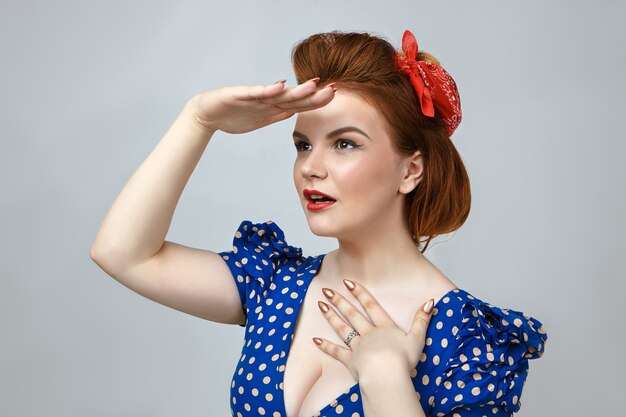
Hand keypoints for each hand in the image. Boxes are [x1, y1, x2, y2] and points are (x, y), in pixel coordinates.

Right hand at [190, 78, 335, 133]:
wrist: (207, 114)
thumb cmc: (233, 115)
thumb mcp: (261, 119)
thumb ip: (278, 114)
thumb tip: (295, 112)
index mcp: (273, 106)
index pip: (299, 104)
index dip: (316, 101)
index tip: (334, 95)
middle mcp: (267, 99)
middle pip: (294, 98)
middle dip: (313, 94)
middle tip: (333, 89)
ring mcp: (254, 96)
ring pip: (279, 94)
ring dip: (296, 90)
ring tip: (313, 85)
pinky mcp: (240, 94)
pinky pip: (256, 92)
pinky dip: (268, 90)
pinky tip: (280, 85)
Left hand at [313, 280, 434, 380]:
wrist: (386, 375)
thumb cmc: (402, 359)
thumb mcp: (417, 337)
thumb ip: (422, 320)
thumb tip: (430, 302)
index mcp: (384, 327)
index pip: (371, 306)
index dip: (360, 293)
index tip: (348, 282)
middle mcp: (368, 334)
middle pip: (353, 314)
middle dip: (339, 301)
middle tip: (327, 290)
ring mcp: (357, 347)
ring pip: (342, 328)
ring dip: (331, 317)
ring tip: (320, 305)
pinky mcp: (350, 361)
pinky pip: (336, 352)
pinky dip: (326, 346)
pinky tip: (315, 340)